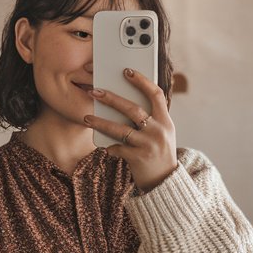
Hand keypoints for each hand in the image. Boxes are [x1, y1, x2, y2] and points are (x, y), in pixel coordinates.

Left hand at [83, 68, 177, 193]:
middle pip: (132, 108)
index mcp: (166, 121)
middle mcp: (158, 130)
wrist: (165, 181)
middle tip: (94, 91)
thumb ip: (150, 117)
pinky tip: (104, 147)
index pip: (155, 94)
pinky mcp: (139, 158)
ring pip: (120, 129)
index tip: (127, 71)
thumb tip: (124, 100)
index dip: (141, 81)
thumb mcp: (162, 133)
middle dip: (111, 98)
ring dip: (101, 122)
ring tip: (86, 118)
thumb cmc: (159, 152)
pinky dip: (109, 147)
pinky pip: (118, 148)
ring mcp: (148, 144)